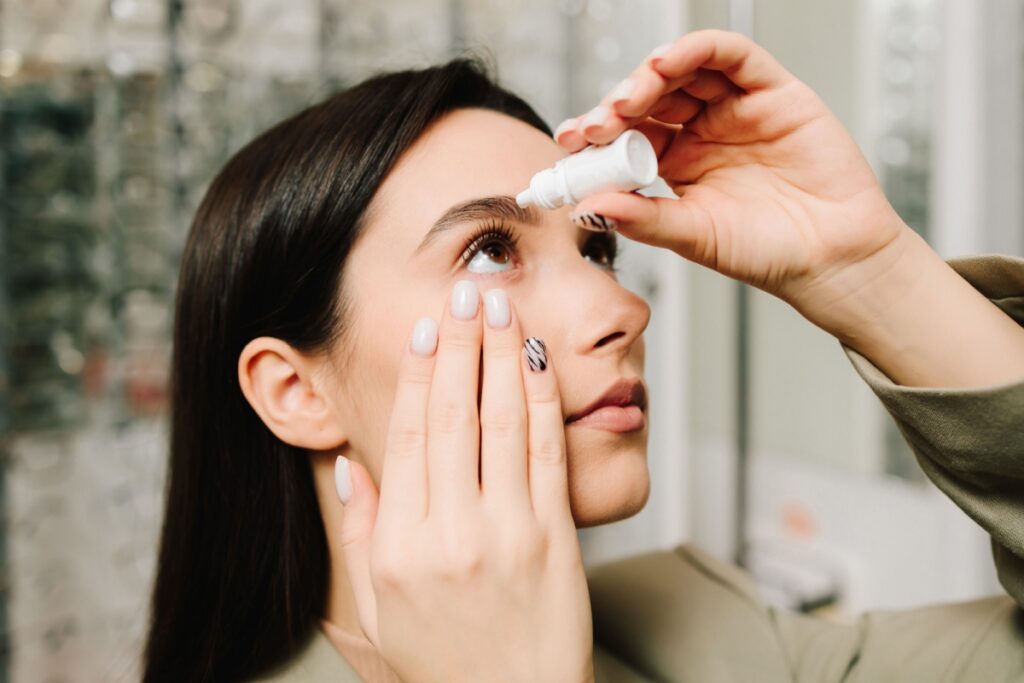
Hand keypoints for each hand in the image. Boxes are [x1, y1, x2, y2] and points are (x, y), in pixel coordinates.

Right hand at [335, 281, 593, 682]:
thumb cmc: (442, 666)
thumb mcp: (376, 611)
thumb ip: (358, 532)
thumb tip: (352, 463)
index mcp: (397, 547)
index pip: (405, 435)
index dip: (417, 373)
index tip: (425, 328)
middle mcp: (448, 533)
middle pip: (452, 415)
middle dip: (459, 344)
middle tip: (462, 290)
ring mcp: (506, 534)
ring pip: (502, 421)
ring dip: (501, 354)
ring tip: (498, 305)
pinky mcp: (555, 539)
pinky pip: (548, 453)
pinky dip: (542, 399)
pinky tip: (535, 359)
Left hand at [558, 29, 908, 330]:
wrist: (831, 259)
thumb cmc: (767, 252)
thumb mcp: (693, 236)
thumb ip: (643, 218)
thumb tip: (588, 206)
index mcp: (677, 164)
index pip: (626, 136)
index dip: (596, 135)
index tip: (568, 144)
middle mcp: (702, 132)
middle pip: (648, 98)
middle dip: (614, 107)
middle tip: (593, 127)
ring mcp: (735, 109)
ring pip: (683, 71)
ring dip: (647, 76)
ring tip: (626, 100)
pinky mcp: (773, 92)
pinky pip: (732, 56)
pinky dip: (696, 50)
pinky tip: (667, 63)